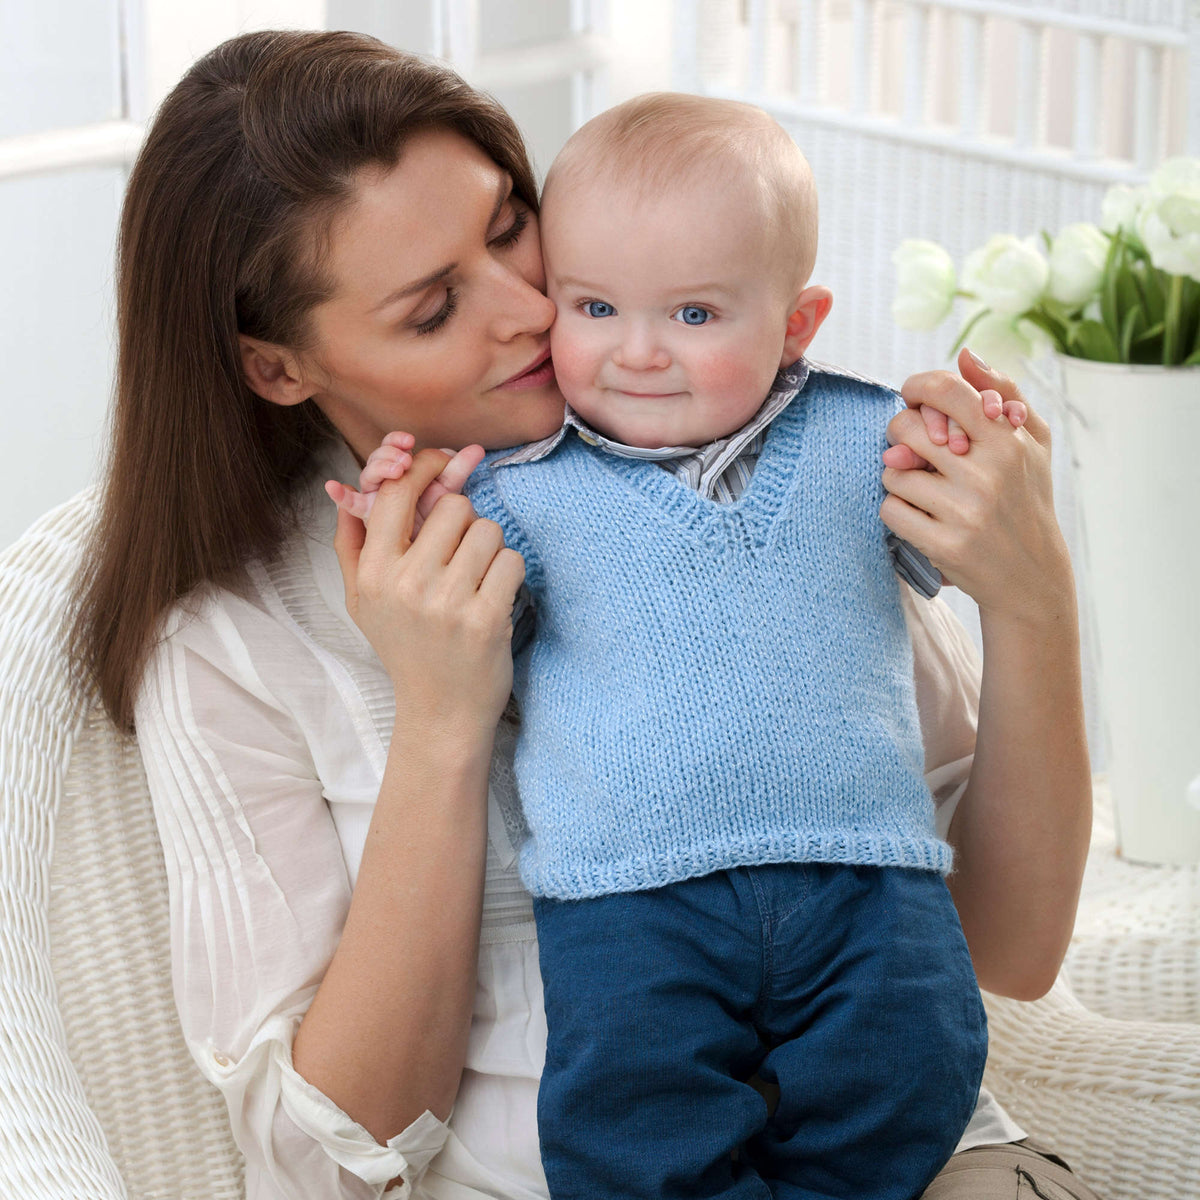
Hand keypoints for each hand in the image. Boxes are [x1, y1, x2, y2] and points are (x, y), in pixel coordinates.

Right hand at [332, 448, 524, 733]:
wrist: (440, 714)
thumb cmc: (406, 648)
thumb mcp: (363, 600)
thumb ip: (353, 542)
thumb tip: (345, 486)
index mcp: (373, 573)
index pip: (397, 493)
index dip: (425, 470)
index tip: (444, 465)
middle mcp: (405, 584)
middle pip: (454, 506)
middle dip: (466, 524)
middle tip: (462, 555)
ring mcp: (447, 602)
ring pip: (488, 530)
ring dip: (490, 550)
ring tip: (476, 581)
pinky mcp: (485, 619)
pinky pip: (512, 561)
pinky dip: (509, 576)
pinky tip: (493, 601)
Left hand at [880, 350, 1071, 622]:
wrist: (1031, 576)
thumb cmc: (1027, 499)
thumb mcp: (1032, 442)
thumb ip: (1002, 392)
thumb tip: (965, 355)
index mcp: (1008, 442)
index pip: (947, 392)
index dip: (917, 387)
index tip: (911, 395)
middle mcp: (986, 473)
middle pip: (906, 429)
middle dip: (900, 435)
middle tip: (913, 448)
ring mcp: (963, 511)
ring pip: (892, 472)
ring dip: (899, 477)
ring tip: (924, 488)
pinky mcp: (942, 544)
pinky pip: (890, 509)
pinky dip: (897, 510)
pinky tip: (920, 515)